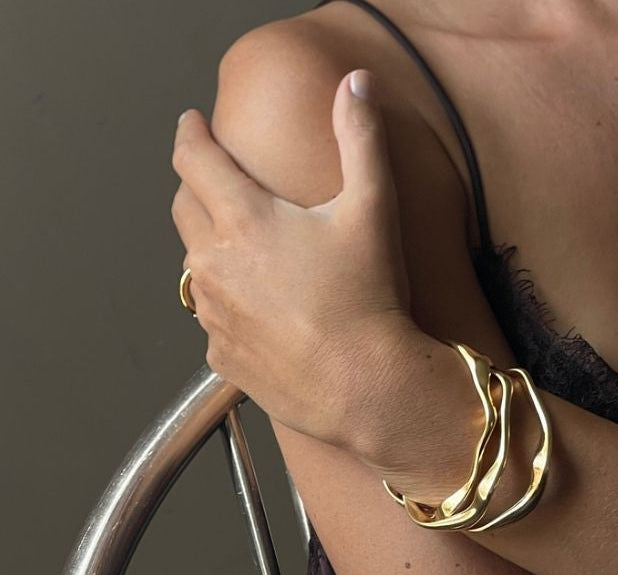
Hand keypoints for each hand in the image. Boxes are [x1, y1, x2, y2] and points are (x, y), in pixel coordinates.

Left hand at [170, 68, 417, 448]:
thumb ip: (362, 141)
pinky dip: (227, 306)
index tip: (191, 124)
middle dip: (197, 187)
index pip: (193, 159)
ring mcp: (212, 314)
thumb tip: (356, 84)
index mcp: (243, 219)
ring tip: (246, 252)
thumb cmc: (369, 299)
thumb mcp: (373, 210)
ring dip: (212, 249)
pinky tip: (260, 311)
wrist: (365, 386)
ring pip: (195, 266)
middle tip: (219, 184)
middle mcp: (214, 263)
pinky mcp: (221, 355)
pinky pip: (212, 320)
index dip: (190, 134)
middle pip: (184, 208)